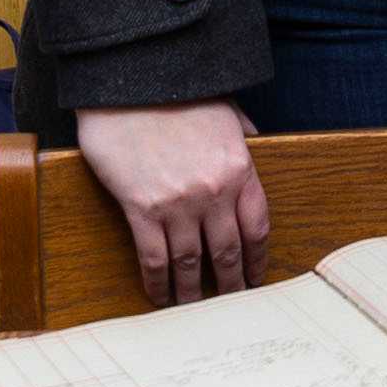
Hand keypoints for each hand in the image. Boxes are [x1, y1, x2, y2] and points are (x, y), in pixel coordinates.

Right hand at [76, 101, 266, 303]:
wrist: (129, 79)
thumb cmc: (176, 90)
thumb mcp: (225, 108)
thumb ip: (242, 134)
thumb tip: (256, 145)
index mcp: (239, 168)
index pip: (257, 226)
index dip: (257, 257)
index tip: (256, 275)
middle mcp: (213, 192)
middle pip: (228, 251)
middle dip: (230, 282)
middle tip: (231, 302)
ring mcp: (178, 203)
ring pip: (190, 261)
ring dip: (193, 290)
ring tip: (193, 307)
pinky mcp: (141, 208)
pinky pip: (154, 257)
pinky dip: (158, 282)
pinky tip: (159, 295)